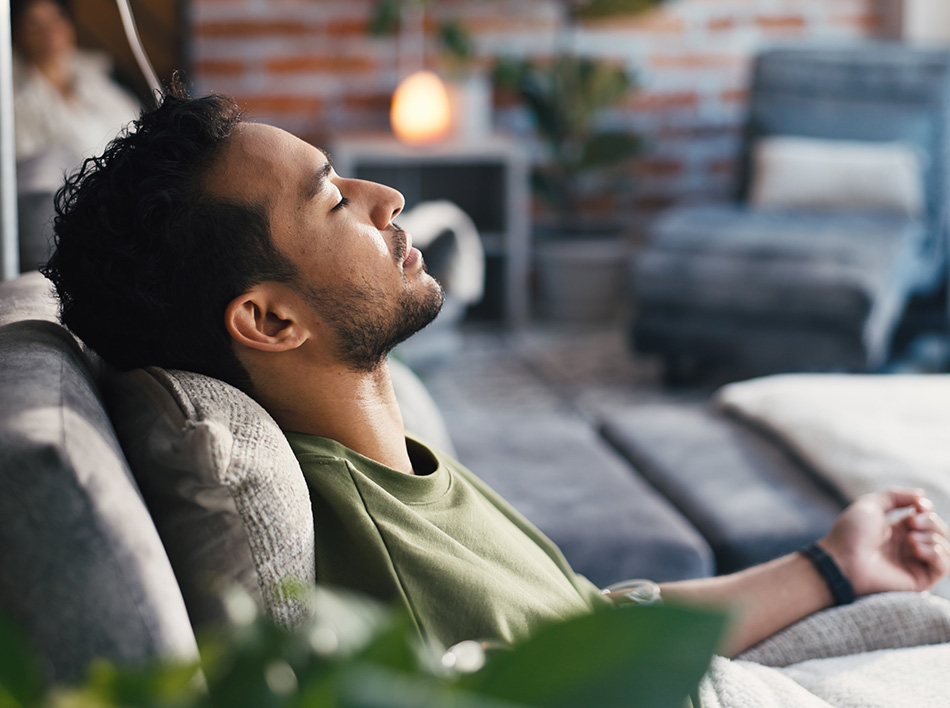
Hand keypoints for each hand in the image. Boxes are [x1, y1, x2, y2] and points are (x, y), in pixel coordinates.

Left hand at [820, 488, 949, 596]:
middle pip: (938, 530)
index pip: (926, 517)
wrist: (842, 560)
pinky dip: (936, 554)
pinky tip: (917, 549)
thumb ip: (895, 495)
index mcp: (897, 530)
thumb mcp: (871, 504)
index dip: (926, 509)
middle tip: (912, 523)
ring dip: (933, 537)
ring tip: (911, 539)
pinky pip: (943, 567)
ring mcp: (913, 564)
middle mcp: (908, 547)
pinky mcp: (918, 580)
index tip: (918, 505)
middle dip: (931, 522)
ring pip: (943, 547)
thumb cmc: (851, 533)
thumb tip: (922, 496)